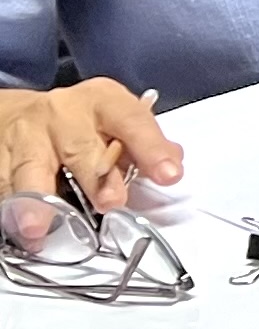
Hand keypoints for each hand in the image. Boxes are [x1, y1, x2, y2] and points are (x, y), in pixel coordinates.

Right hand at [1, 81, 178, 229]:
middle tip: (110, 203)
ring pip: (31, 166)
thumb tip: (171, 163)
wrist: (21, 115)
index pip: (132, 121)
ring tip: (40, 225)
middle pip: (81, 147)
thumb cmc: (81, 123)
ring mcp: (25, 135)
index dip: (151, 147)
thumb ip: (144, 145)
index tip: (168, 174)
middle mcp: (62, 114)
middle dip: (96, 177)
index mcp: (103, 102)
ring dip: (38, 197)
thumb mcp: (116, 122)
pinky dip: (12, 206)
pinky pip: (3, 181)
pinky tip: (20, 226)